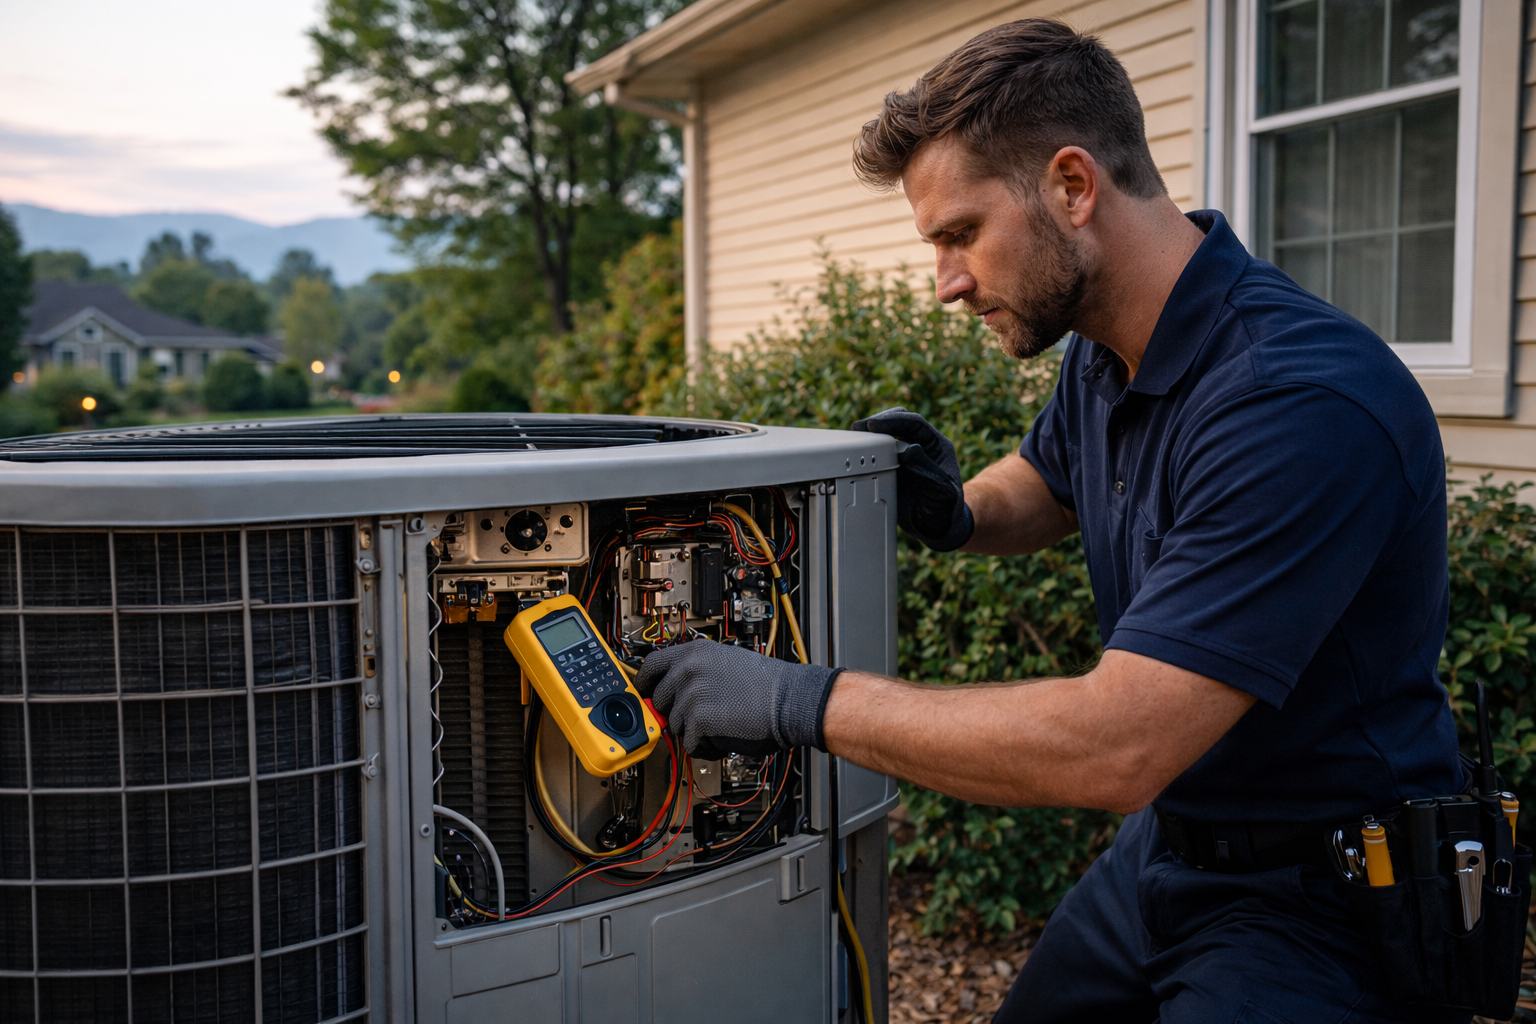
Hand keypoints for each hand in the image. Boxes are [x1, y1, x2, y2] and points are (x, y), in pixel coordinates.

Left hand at [633, 639, 841, 758]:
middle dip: (677, 713)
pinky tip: (724, 736)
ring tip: (721, 724)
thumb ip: (695, 671)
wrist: (789, 699)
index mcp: (694, 651)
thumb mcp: (724, 662)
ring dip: (695, 732)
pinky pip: (690, 743)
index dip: (644, 683)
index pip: (651, 665)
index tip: (644, 693)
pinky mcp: (697, 719)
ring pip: (675, 725)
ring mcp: (691, 694)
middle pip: (660, 700)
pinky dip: (706, 747)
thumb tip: (674, 688)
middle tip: (701, 717)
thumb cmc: (766, 684)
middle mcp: (688, 669)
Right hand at [850, 407, 973, 549]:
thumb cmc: (945, 509)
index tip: (875, 424)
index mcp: (937, 446)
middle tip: (861, 427)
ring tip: (855, 436)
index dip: (895, 420)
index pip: (915, 423)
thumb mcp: (942, 491)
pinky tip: (857, 452)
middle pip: (900, 421)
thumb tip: (909, 449)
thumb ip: (928, 470)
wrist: (935, 525)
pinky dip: (868, 449)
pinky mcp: (893, 465)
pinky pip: (879, 451)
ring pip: (888, 433)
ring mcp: (905, 455)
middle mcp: (921, 445)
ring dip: (872, 433)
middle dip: (880, 421)